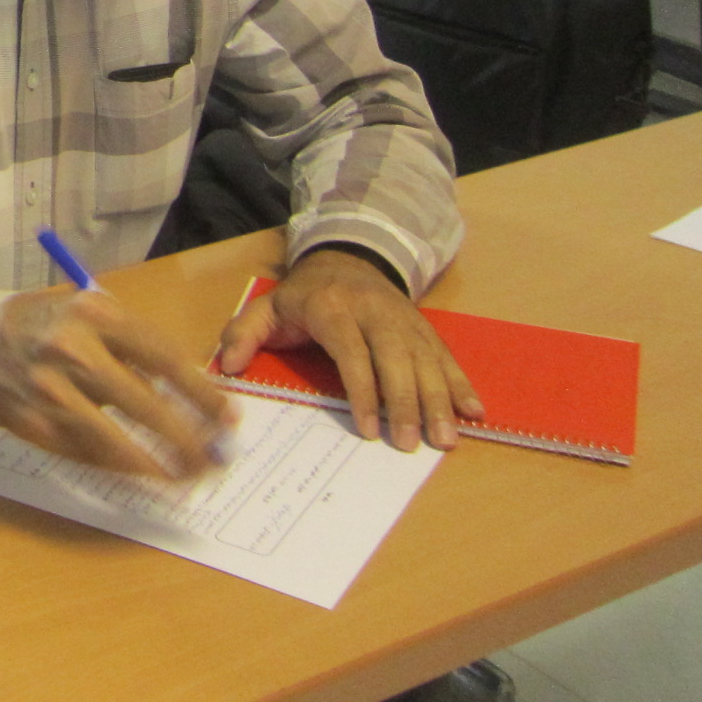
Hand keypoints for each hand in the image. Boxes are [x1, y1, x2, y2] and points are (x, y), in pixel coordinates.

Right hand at [0, 288, 233, 480]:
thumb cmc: (52, 327)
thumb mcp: (93, 316)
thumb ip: (136, 348)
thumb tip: (195, 398)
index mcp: (94, 314)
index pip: (163, 358)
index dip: (202, 393)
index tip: (229, 418)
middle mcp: (71, 350)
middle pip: (145, 404)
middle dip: (187, 438)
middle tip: (214, 460)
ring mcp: (50, 391)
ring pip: (116, 440)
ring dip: (158, 465)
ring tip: (188, 478)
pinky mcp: (35, 424)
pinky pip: (88, 454)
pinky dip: (121, 468)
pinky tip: (145, 473)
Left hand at [217, 247, 481, 451]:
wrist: (346, 257)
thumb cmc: (304, 295)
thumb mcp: (267, 307)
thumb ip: (243, 333)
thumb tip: (227, 365)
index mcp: (332, 308)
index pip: (351, 352)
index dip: (362, 391)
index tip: (367, 429)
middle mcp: (373, 312)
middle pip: (395, 358)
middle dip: (405, 403)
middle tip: (410, 444)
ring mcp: (403, 319)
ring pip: (426, 359)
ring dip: (439, 400)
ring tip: (446, 440)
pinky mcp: (423, 327)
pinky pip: (445, 355)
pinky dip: (461, 383)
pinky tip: (474, 412)